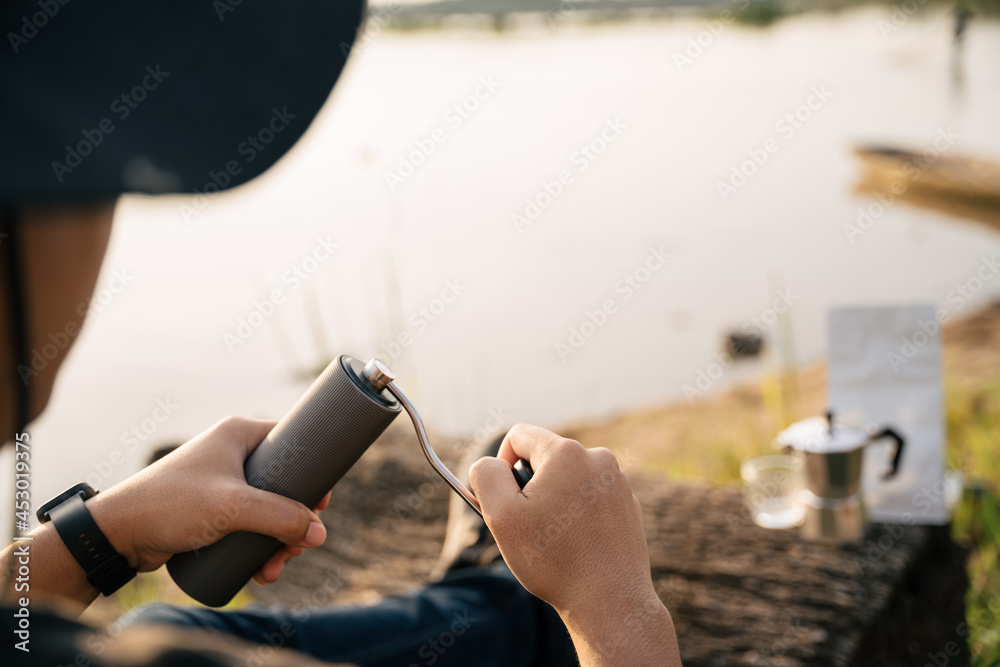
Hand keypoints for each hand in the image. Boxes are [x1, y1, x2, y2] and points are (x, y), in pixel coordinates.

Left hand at [88, 417, 328, 581]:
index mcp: (239, 434)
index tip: (322, 504)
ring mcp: (222, 482)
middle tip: (295, 548)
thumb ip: (279, 517)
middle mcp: (232, 453)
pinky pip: (248, 524)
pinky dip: (258, 545)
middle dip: (293, 522)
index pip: (293, 442)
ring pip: (267, 510)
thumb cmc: (170, 504)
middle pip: (284, 484)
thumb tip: (318, 535)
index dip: (313, 472)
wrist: (118, 532)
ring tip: (273, 568)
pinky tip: (260, 567)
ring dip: (277, 540)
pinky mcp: (212, 509)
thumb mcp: (233, 507)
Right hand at [469, 424, 679, 666]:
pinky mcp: (629, 506)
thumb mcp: (501, 515)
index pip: (519, 436)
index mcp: (566, 453)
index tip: (505, 496)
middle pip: (546, 457)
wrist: (611, 602)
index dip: (502, 463)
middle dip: (531, 485)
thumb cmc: (553, 559)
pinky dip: (579, 515)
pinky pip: (591, 497)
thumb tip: (490, 464)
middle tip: (529, 526)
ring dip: (556, 500)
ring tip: (557, 540)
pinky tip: (579, 546)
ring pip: (570, 479)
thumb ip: (486, 475)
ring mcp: (618, 483)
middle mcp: (598, 459)